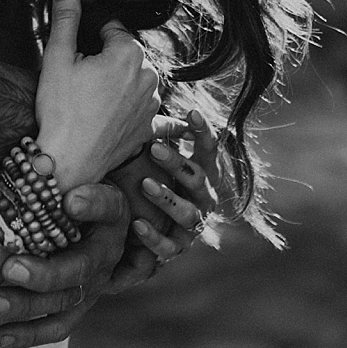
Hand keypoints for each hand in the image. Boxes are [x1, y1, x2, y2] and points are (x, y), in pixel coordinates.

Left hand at [0, 181, 128, 347]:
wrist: (86, 219)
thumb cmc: (73, 189)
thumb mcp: (78, 173)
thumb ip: (61, 173)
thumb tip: (54, 183)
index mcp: (111, 217)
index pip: (108, 208)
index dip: (92, 205)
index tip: (69, 200)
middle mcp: (106, 255)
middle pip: (79, 268)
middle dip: (43, 273)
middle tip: (8, 267)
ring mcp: (92, 285)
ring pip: (63, 302)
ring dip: (26, 304)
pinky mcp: (77, 306)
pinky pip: (56, 327)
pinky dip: (28, 334)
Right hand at [33, 0, 159, 188]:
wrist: (66, 161)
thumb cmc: (59, 110)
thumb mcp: (56, 57)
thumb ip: (66, 15)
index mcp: (129, 53)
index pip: (112, 30)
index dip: (90, 40)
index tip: (77, 58)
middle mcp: (149, 76)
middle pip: (126, 54)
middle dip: (107, 61)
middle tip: (81, 82)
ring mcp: (153, 104)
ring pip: (137, 80)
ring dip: (122, 84)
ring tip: (93, 102)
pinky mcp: (150, 128)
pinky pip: (159, 116)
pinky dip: (155, 116)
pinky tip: (165, 123)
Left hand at [106, 110, 219, 272]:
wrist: (150, 230)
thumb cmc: (153, 179)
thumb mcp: (156, 157)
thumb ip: (157, 135)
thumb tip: (140, 98)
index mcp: (204, 173)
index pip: (210, 150)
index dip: (204, 132)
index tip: (192, 112)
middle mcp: (204, 199)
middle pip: (198, 180)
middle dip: (177, 164)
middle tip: (154, 148)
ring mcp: (192, 226)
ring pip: (187, 213)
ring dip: (167, 198)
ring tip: (145, 184)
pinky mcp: (176, 249)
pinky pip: (168, 247)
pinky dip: (153, 237)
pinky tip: (136, 224)